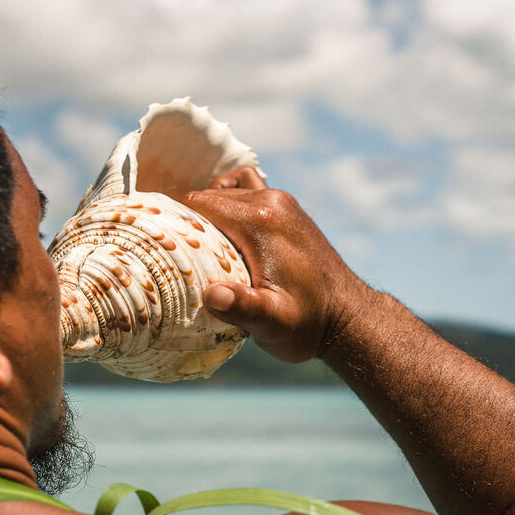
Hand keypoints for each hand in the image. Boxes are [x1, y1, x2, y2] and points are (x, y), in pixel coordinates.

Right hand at [182, 186, 372, 362]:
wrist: (349, 317)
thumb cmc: (309, 324)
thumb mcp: (274, 325)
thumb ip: (243, 309)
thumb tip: (212, 295)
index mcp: (261, 222)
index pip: (198, 204)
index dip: (175, 223)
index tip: (166, 249)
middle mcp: (271, 202)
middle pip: (210, 196)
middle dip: (190, 221)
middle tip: (182, 257)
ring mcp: (283, 202)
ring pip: (228, 191)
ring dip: (211, 212)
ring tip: (203, 246)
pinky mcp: (288, 209)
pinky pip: (249, 190)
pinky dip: (232, 202)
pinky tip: (227, 232)